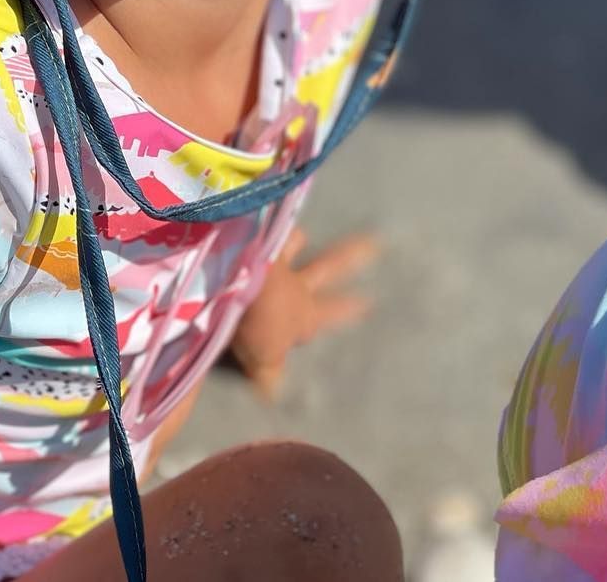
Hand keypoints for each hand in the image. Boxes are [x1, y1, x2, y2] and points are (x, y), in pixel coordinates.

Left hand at [229, 226, 379, 400]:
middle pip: (329, 267)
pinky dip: (263, 220)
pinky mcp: (251, 242)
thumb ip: (270, 377)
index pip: (333, 311)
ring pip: (291, 243)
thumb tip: (273, 398)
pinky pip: (262, 229)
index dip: (349, 308)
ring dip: (295, 238)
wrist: (232, 282)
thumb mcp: (264, 360)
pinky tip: (254, 209)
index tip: (370, 300)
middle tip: (374, 243)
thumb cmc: (255, 323)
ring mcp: (274, 258)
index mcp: (303, 311)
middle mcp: (294, 282)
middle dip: (351, 256)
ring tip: (301, 230)